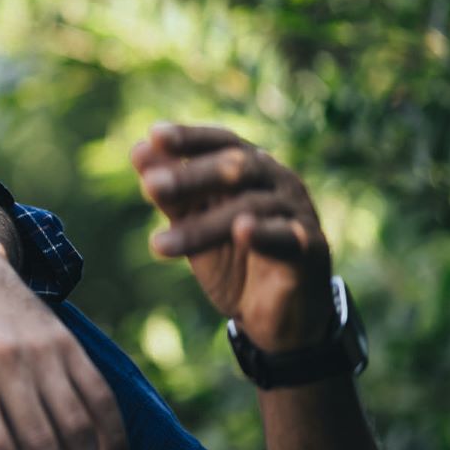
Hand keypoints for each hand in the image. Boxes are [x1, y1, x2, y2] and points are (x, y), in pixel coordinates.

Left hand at [131, 123, 333, 352]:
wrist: (278, 314)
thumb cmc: (233, 258)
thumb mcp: (194, 224)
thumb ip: (171, 194)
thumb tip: (138, 151)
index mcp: (251, 167)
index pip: (221, 143)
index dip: (190, 138)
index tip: (154, 135)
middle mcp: (278, 181)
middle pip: (236, 167)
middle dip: (190, 177)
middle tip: (150, 185)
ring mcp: (297, 212)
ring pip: (250, 207)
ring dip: (202, 226)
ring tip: (159, 245)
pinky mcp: (311, 248)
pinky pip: (287, 236)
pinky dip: (263, 232)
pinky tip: (241, 231)